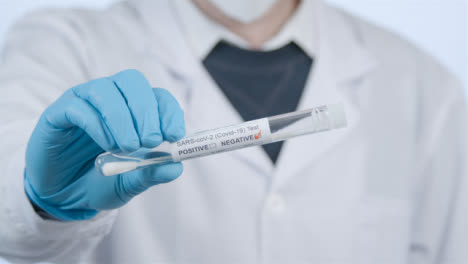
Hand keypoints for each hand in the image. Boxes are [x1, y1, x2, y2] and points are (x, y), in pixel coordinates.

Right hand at [24, 69, 184, 220]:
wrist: (62, 196)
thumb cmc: (100, 182)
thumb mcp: (129, 184)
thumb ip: (150, 174)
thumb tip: (177, 168)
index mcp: (134, 111)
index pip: (158, 96)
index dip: (169, 112)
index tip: (175, 136)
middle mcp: (111, 98)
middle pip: (133, 81)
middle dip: (147, 111)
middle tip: (151, 141)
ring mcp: (84, 102)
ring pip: (106, 89)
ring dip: (123, 118)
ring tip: (128, 147)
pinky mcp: (59, 112)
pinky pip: (78, 107)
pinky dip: (98, 125)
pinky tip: (107, 146)